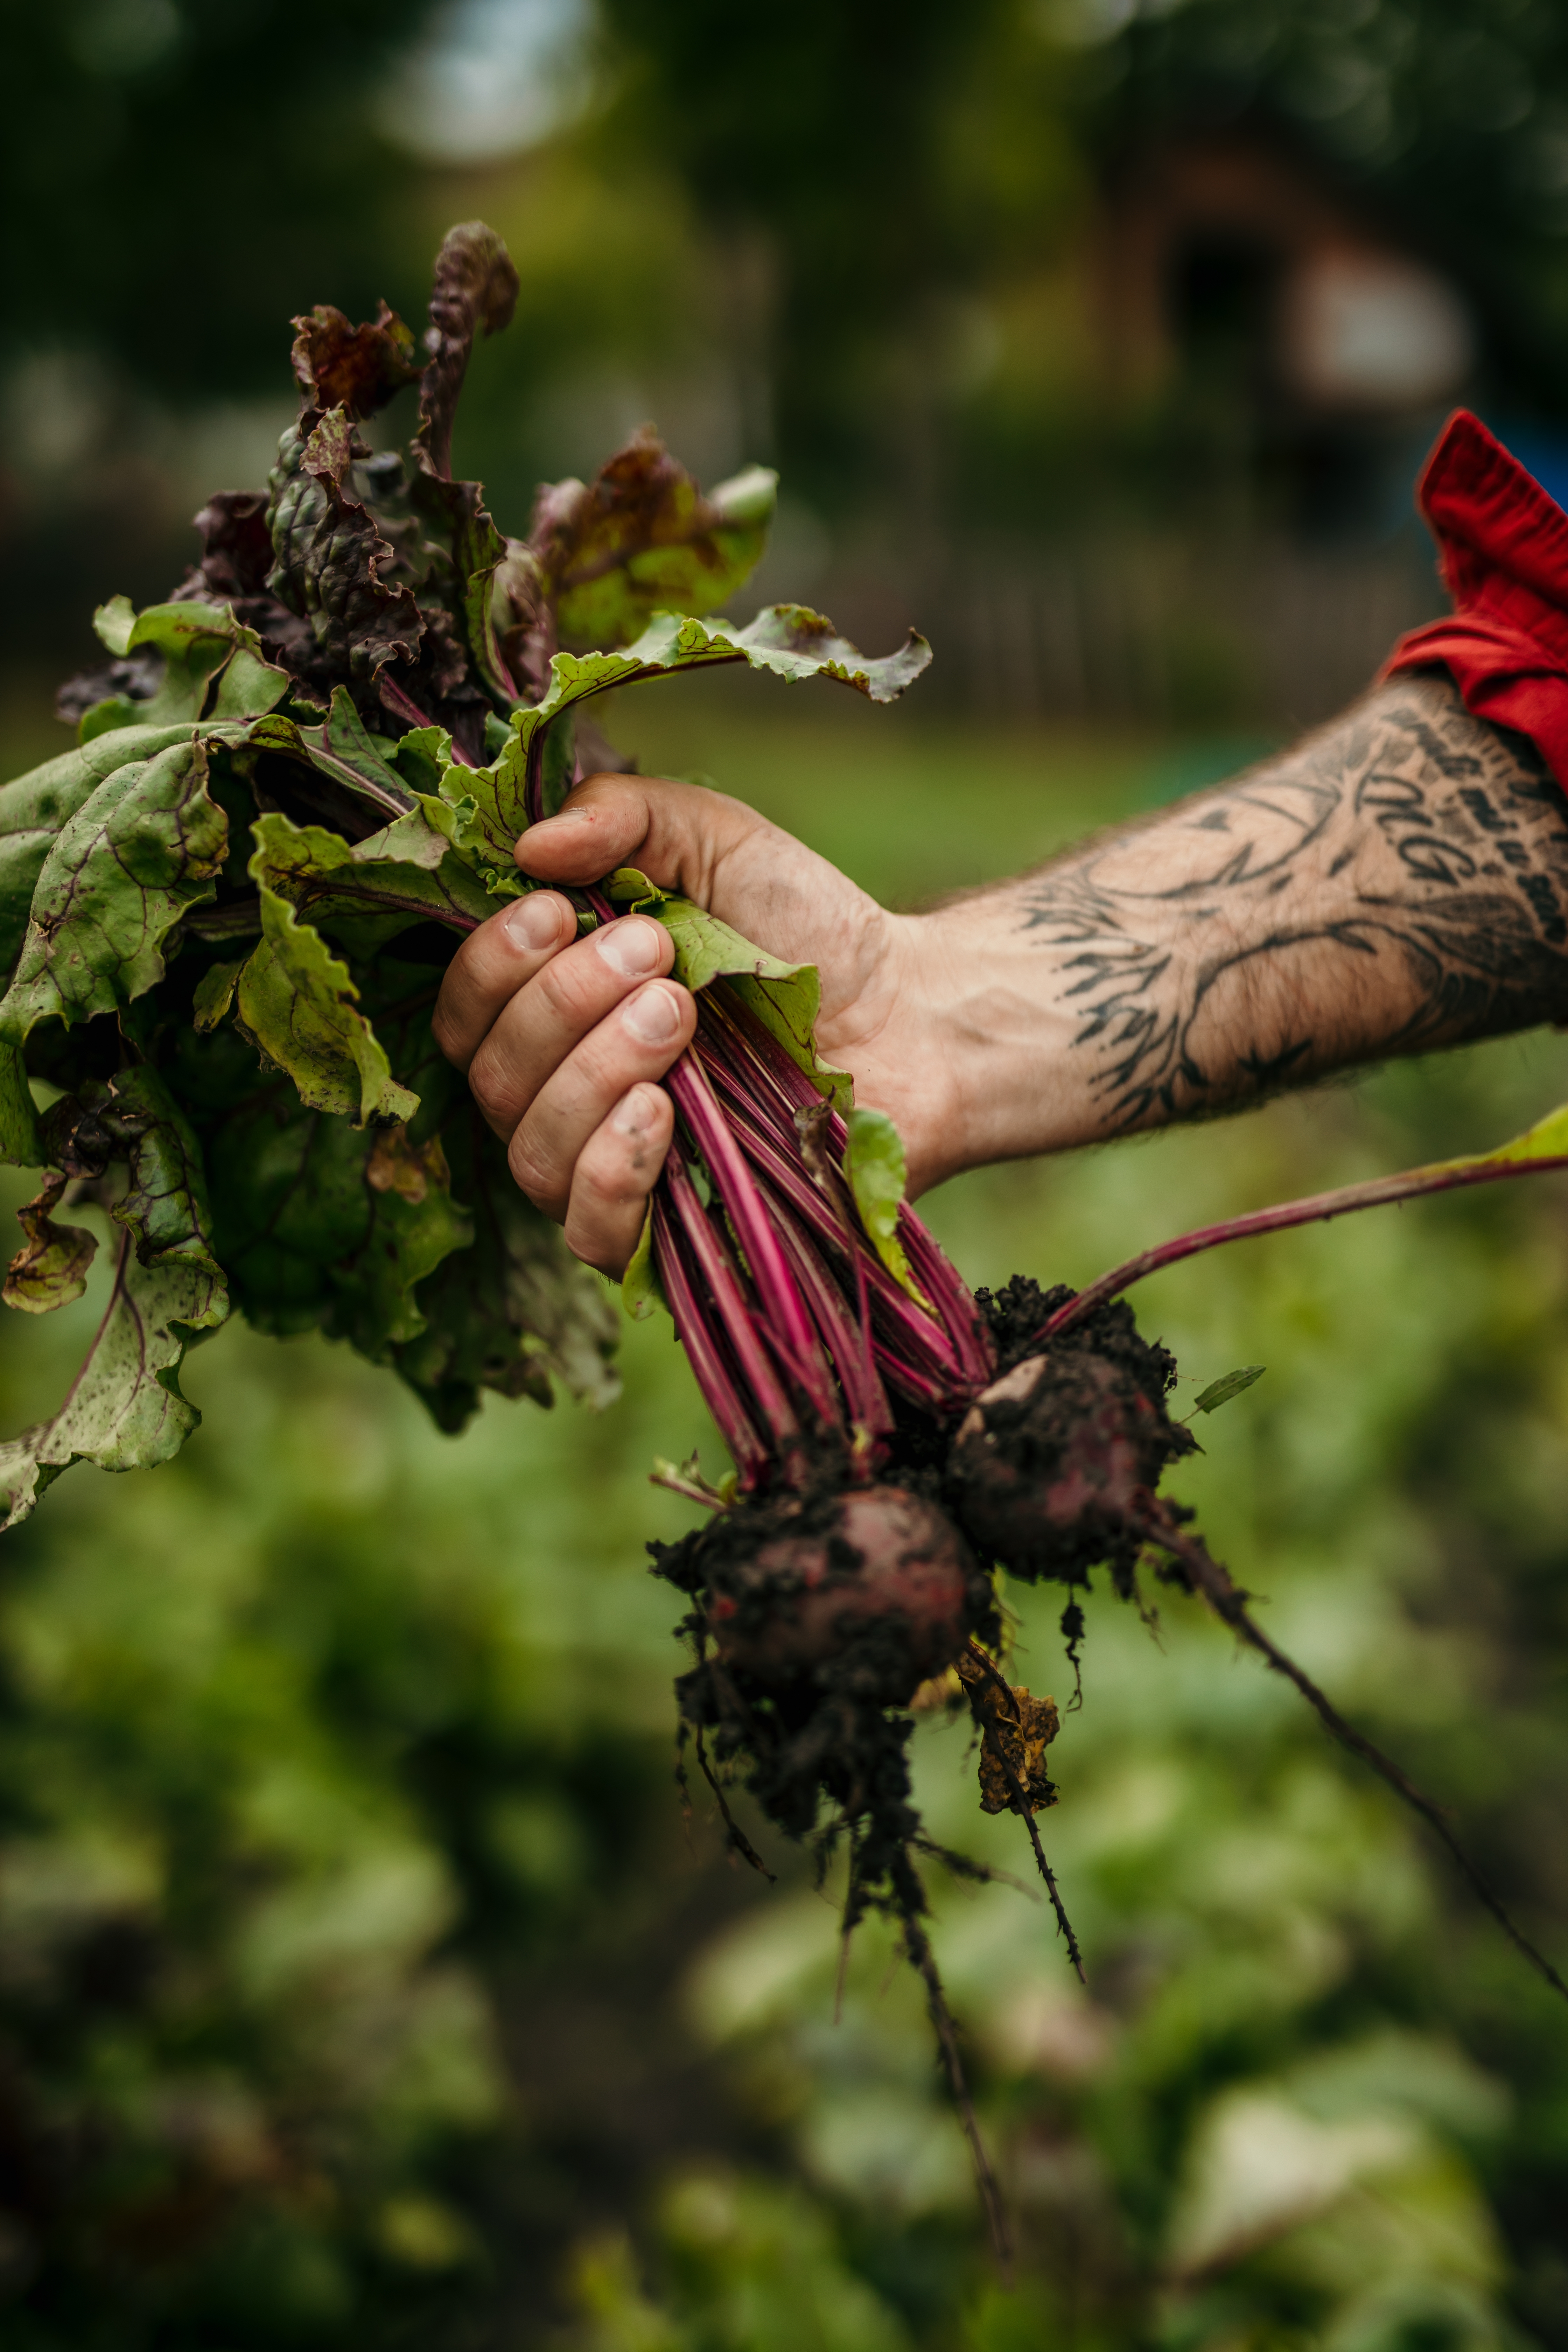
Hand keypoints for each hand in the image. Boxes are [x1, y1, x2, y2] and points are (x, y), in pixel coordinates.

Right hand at [432, 773, 952, 1276]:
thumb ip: (625, 817)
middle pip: (492, 1074)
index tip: (559, 909)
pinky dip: (612, 1169)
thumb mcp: (718, 841)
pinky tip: (660, 1112)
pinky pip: (589, 1228)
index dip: (492, 961)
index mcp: (556, 1009)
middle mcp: (563, 1094)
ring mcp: (609, 1169)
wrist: (912, 1017)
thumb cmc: (807, 929)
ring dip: (593, 1073)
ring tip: (678, 1015)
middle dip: (561, 1002)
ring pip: (531, 1148)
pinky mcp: (665, 1234)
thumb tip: (530, 842)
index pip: (466, 1008)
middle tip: (655, 953)